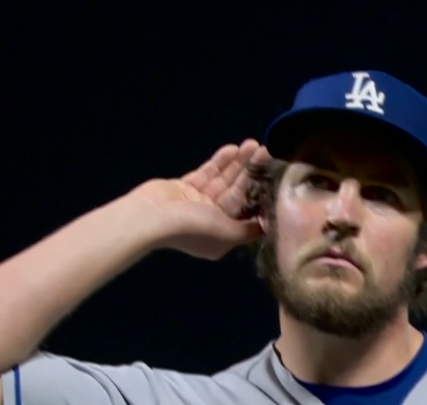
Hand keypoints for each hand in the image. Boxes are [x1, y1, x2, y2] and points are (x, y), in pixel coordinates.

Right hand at [127, 139, 270, 259]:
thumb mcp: (228, 234)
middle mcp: (213, 221)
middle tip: (266, 151)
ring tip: (253, 144)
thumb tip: (267, 226)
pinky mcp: (186, 188)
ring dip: (238, 163)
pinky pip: (208, 173)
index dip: (261, 195)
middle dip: (251, 172)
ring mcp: (199, 203)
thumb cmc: (194, 228)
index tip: (275, 177)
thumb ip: (248, 230)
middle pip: (238, 193)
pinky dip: (220, 162)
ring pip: (224, 180)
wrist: (152, 217)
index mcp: (223, 237)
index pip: (248, 214)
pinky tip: (233, 149)